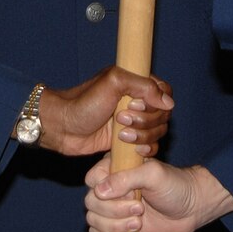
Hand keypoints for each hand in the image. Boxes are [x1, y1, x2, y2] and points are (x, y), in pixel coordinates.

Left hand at [36, 66, 174, 156]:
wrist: (64, 128)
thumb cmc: (83, 102)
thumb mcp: (113, 83)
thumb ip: (143, 86)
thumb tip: (168, 103)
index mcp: (135, 83)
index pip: (164, 91)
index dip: (156, 102)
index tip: (135, 105)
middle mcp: (138, 102)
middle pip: (163, 114)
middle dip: (145, 120)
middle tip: (120, 119)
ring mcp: (135, 122)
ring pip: (159, 131)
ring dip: (143, 135)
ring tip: (121, 134)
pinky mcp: (130, 141)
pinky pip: (151, 146)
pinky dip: (146, 148)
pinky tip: (133, 148)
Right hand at [83, 154, 232, 231]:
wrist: (191, 208)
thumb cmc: (175, 185)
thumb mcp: (153, 174)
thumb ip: (127, 178)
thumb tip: (99, 191)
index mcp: (115, 168)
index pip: (91, 179)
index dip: (104, 190)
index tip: (128, 193)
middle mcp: (111, 188)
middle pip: (91, 202)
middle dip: (114, 210)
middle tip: (140, 209)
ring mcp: (113, 209)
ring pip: (93, 220)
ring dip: (114, 226)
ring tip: (138, 224)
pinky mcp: (117, 227)